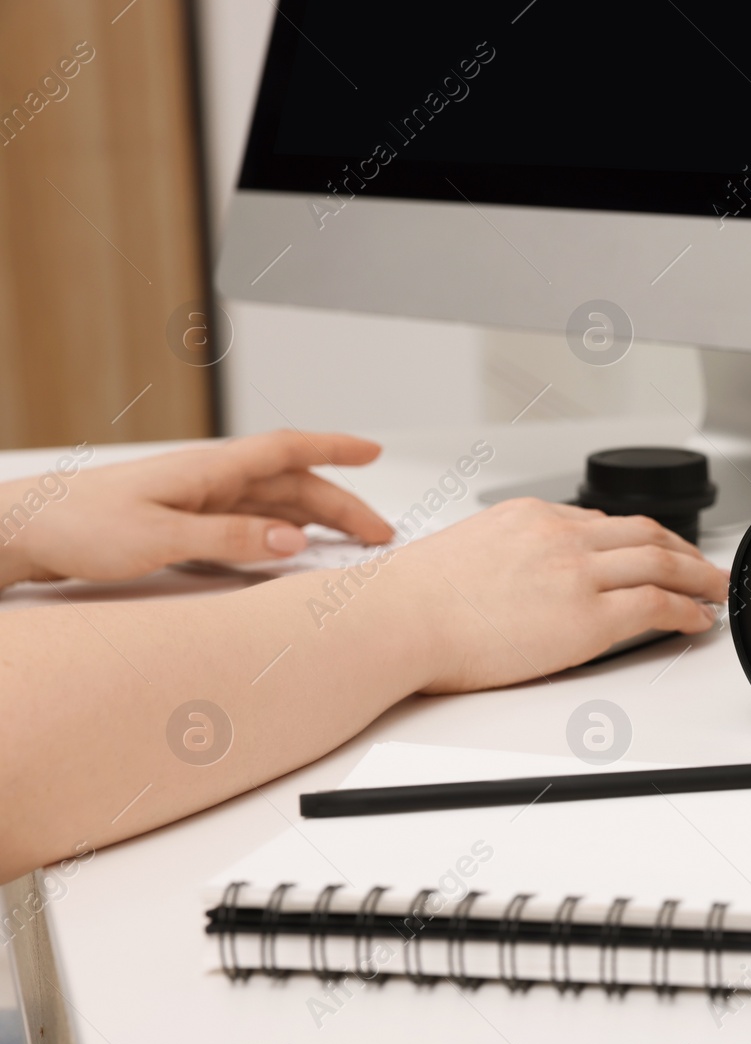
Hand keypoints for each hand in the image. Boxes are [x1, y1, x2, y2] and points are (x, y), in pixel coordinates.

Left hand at [0, 430, 392, 585]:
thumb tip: (292, 541)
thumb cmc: (77, 525)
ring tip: (350, 543)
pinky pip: (250, 523)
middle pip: (292, 484)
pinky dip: (282, 535)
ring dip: (317, 520)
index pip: (287, 450)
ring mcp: (198, 499)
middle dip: (341, 504)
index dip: (335, 449)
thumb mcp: (158, 538)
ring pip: (275, 504)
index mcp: (208, 470)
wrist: (23, 530)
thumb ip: (230, 539)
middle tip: (378, 533)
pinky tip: (291, 551)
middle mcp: (209, 479)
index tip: (373, 452)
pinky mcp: (184, 521)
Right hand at [383, 497, 729, 691]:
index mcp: (531, 517)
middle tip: (705, 564)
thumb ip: (505, 554)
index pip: (601, 523)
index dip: (639, 540)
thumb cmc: (411, 599)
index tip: (653, 551)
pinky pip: (656, 605)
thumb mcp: (465, 551)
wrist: (395, 619)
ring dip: (699, 575)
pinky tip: (699, 618)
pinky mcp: (587, 617)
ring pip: (662, 562)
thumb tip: (515, 579)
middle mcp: (561, 535)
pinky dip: (688, 609)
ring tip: (718, 589)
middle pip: (646, 532)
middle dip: (684, 548)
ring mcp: (577, 574)